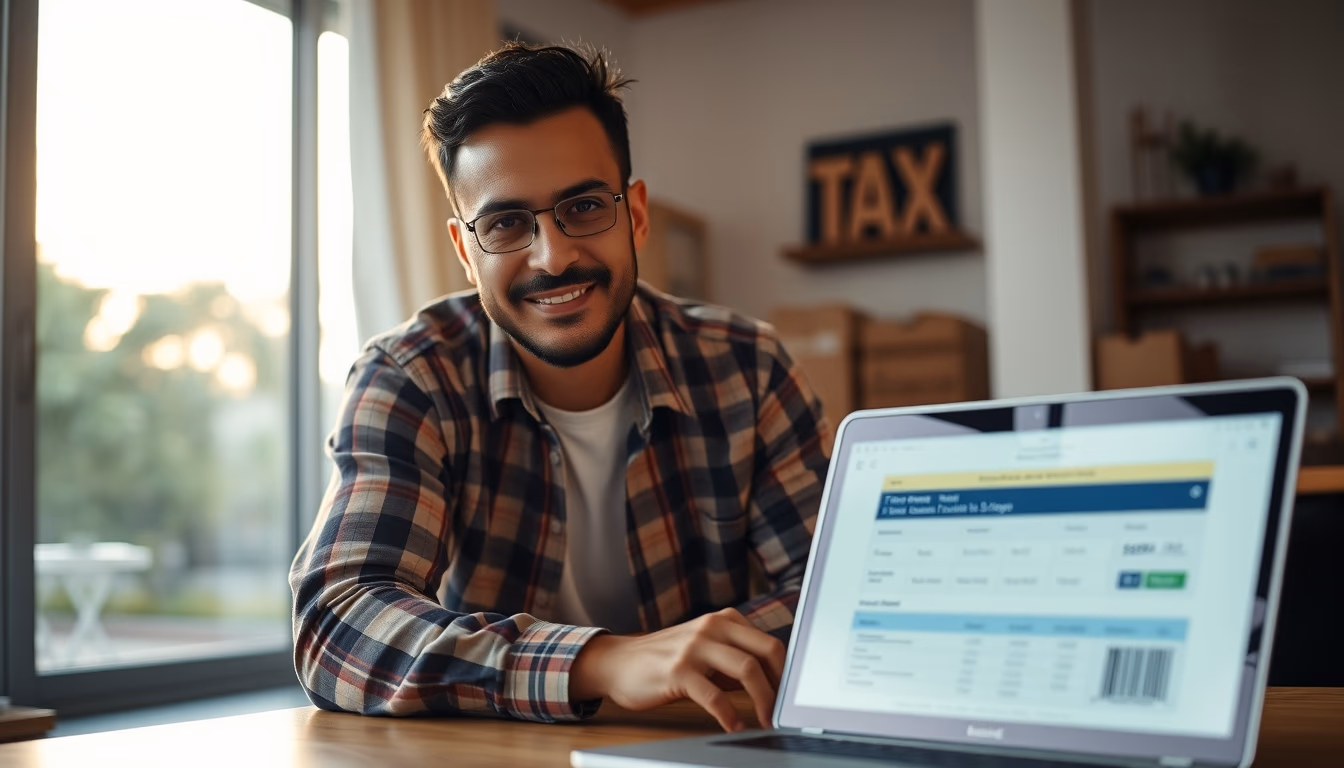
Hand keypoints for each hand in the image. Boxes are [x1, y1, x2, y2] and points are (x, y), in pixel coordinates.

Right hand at [569, 608, 785, 731]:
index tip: (791, 697)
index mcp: (724, 620)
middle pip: (766, 650)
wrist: (618, 662)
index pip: (769, 643)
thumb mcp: (705, 651)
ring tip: (765, 721)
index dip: (786, 672)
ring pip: (746, 669)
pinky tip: (734, 725)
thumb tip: (775, 684)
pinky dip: (730, 715)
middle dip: (782, 685)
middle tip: (784, 711)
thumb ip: (735, 660)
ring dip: (763, 701)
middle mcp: (712, 627)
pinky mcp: (678, 670)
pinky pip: (714, 695)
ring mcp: (695, 647)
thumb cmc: (666, 660)